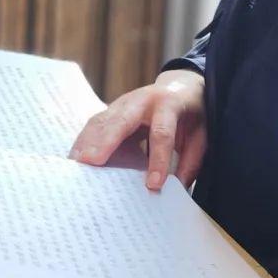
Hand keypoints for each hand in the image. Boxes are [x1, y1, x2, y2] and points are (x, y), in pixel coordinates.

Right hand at [67, 71, 207, 191]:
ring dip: (87, 142)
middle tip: (91, 162)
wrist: (181, 86)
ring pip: (102, 120)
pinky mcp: (112, 109)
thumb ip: (190, 162)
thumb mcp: (201, 136)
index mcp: (169, 104)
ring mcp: (124, 102)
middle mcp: (143, 99)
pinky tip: (76, 158)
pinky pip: (95, 124)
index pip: (161, 133)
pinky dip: (84, 141)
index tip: (152, 185)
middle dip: (105, 141)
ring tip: (76, 165)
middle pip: (121, 120)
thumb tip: (177, 192)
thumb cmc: (191, 115)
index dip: (157, 160)